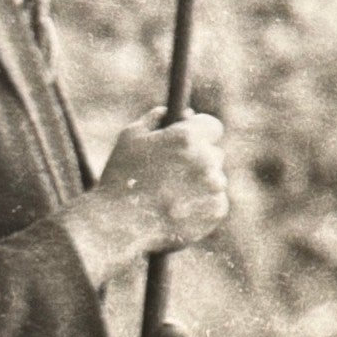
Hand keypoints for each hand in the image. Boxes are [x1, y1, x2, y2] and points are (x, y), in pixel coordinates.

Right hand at [62, 109, 228, 282]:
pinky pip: (215, 202)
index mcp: (187, 138)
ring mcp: (214, 187)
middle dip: (198, 159)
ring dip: (200, 184)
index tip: (191, 140)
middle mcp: (207, 160)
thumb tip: (177, 112)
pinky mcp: (217, 210)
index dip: (200, 132)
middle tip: (172, 173)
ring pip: (215, 179)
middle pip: (214, 154)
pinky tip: (177, 210)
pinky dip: (201, 205)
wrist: (119, 224)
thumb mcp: (130, 138)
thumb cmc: (121, 177)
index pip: (212, 126)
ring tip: (170, 195)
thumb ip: (155, 119)